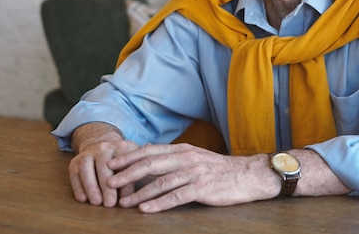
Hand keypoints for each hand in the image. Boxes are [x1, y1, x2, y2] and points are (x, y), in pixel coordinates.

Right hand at [68, 123, 138, 206]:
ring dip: (91, 186)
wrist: (101, 142)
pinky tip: (83, 199)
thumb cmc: (122, 158)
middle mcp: (104, 147)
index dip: (126, 180)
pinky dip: (78, 186)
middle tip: (110, 203)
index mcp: (122, 146)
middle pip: (104, 166)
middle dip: (107, 186)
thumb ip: (139, 171)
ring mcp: (88, 153)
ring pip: (87, 168)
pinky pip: (74, 173)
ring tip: (96, 202)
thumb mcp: (133, 160)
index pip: (124, 163)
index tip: (128, 197)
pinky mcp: (75, 161)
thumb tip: (144, 191)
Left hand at [107, 143, 278, 212]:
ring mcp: (194, 172)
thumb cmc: (220, 169)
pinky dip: (158, 203)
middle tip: (109, 182)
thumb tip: (148, 154)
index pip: (150, 150)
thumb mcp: (196, 157)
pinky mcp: (202, 188)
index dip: (129, 157)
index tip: (111, 164)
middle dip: (127, 173)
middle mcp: (187, 158)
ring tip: (123, 202)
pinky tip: (146, 209)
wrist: (249, 175)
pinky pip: (176, 196)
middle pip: (151, 163)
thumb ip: (174, 156)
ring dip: (139, 192)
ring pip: (160, 181)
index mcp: (183, 149)